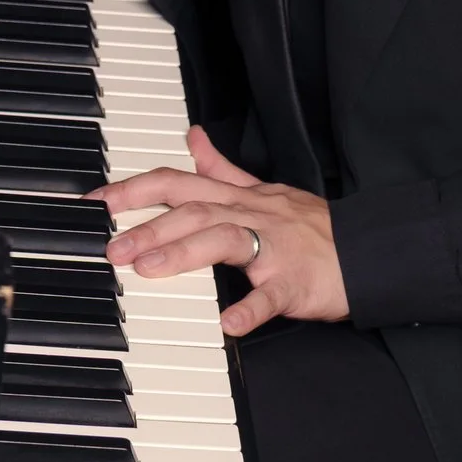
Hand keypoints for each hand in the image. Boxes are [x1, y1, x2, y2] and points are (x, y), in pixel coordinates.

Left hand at [92, 125, 348, 336]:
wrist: (365, 252)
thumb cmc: (311, 227)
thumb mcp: (263, 190)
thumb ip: (222, 169)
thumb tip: (193, 138)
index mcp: (238, 197)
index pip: (178, 184)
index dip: (135, 189)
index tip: (97, 203)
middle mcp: (251, 214)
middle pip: (193, 212)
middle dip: (149, 226)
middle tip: (112, 248)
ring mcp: (274, 247)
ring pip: (224, 240)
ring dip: (183, 252)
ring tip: (147, 269)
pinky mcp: (295, 281)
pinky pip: (271, 294)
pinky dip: (250, 308)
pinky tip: (228, 322)